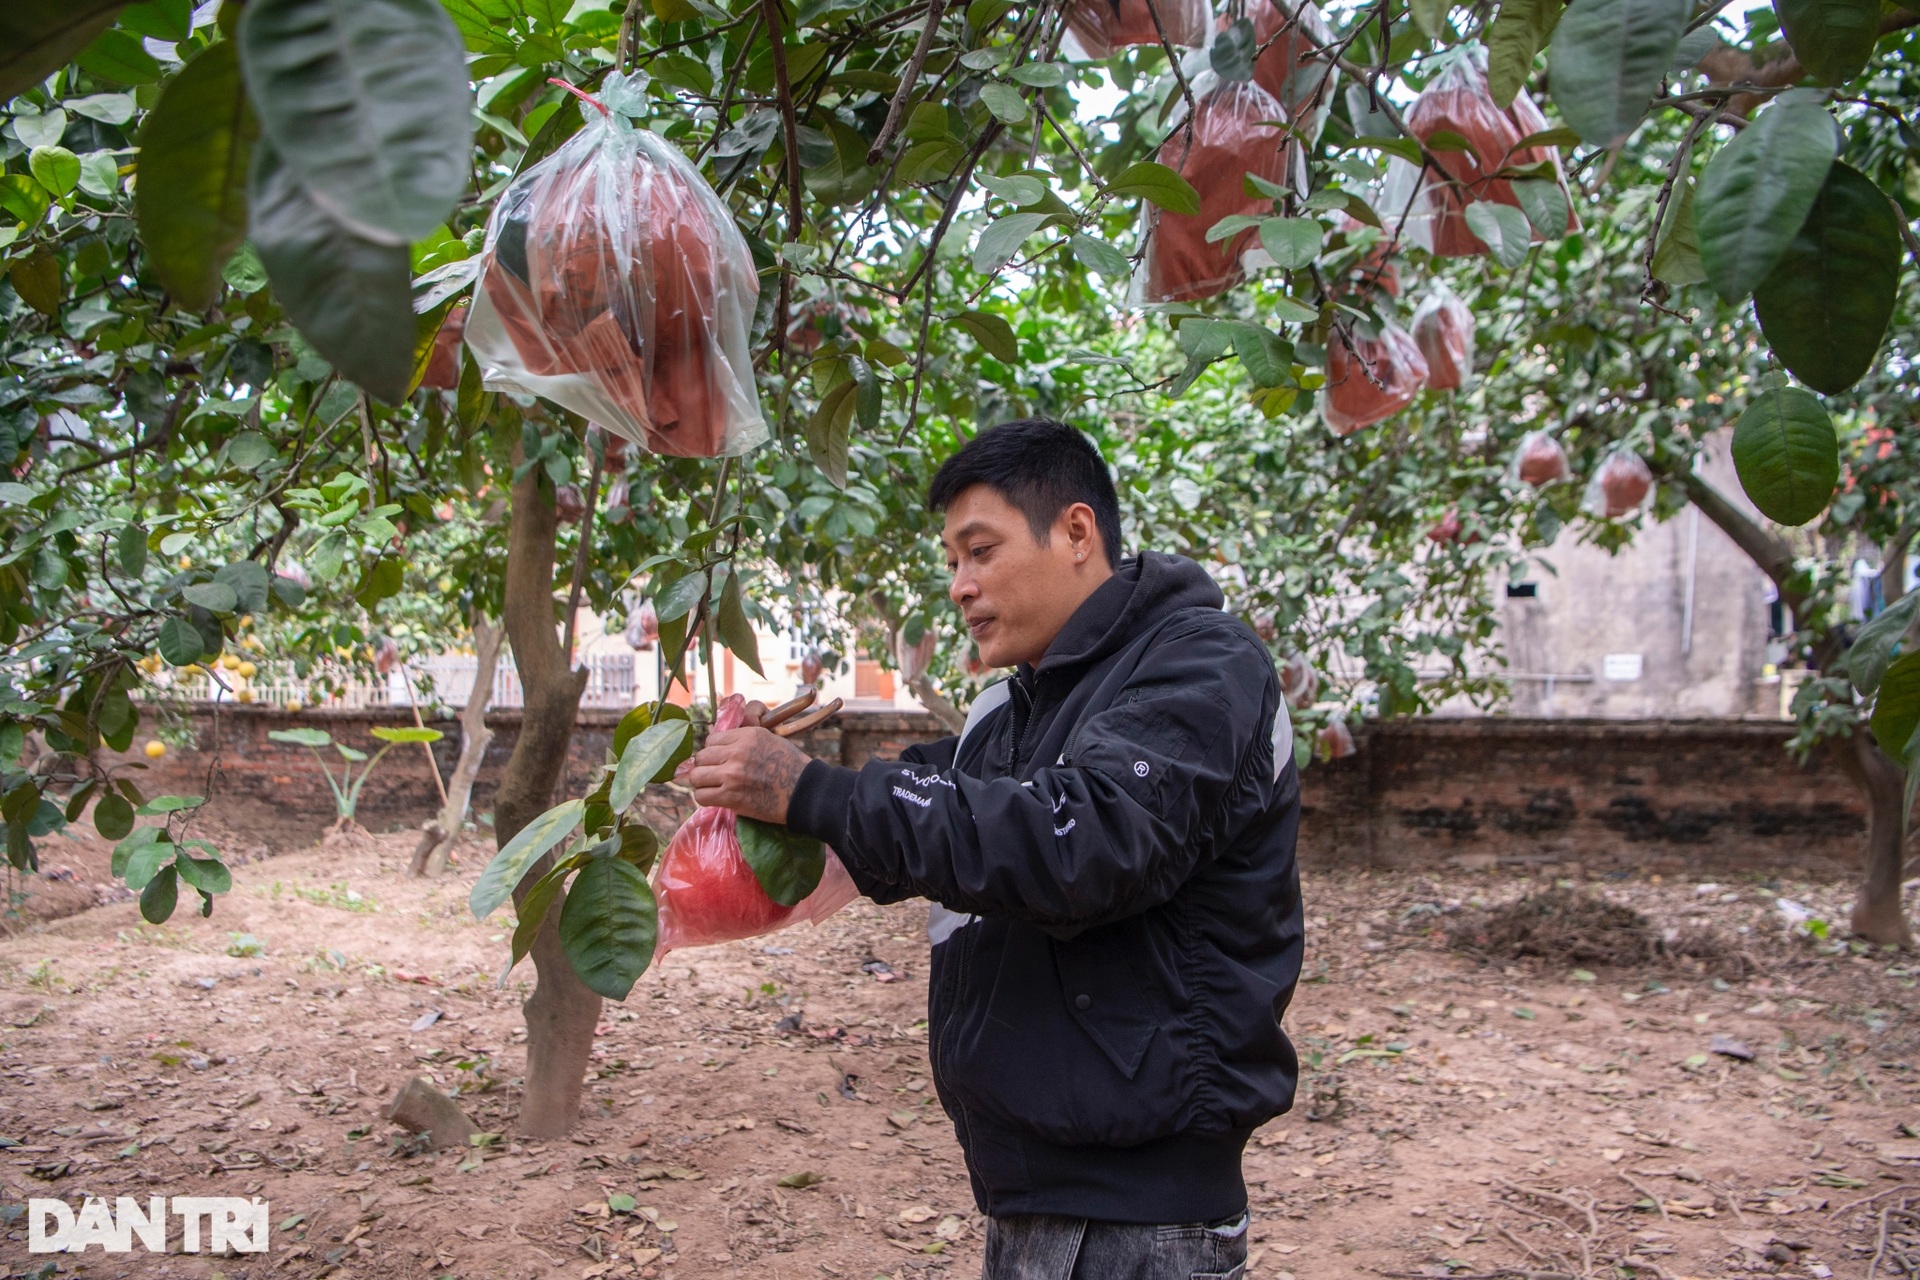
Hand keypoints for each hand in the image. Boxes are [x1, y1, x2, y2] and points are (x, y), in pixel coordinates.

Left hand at [676, 725, 810, 822]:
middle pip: (701, 757)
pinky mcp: (731, 797)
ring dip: (702, 782)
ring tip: (711, 786)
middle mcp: (737, 752)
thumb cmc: (791, 766)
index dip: (713, 750)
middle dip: (705, 766)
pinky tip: (715, 797)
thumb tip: (719, 745)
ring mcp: (732, 775)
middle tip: (713, 774)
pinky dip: (705, 797)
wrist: (803, 792)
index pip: (712, 739)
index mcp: (747, 735)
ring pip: (696, 776)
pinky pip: (701, 796)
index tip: (719, 759)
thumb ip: (744, 740)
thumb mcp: (769, 740)